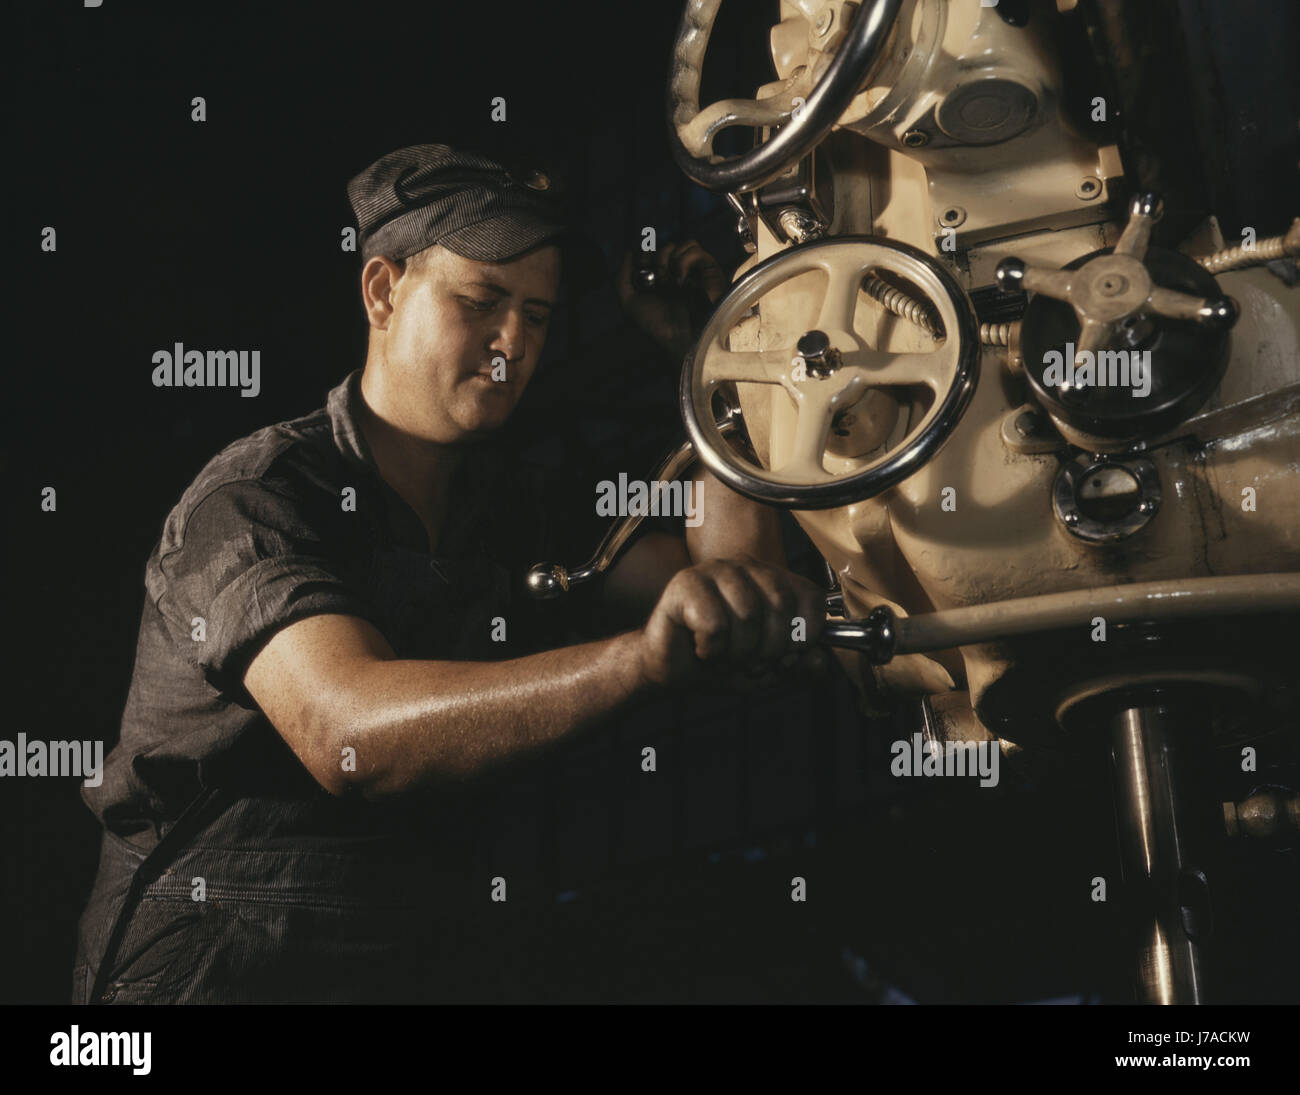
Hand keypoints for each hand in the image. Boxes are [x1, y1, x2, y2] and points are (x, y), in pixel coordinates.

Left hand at [617, 240, 728, 359]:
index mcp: (660, 280)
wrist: (681, 338)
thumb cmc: (657, 325)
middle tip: (657, 280)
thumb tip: (628, 252)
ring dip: (669, 259)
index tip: (641, 265)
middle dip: (657, 259)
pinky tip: (681, 280)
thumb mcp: (630, 304)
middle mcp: (678, 274)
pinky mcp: (709, 270)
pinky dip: (684, 260)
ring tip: (669, 281)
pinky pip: (695, 249)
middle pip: (667, 246)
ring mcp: (694, 271)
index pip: (653, 253)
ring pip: (681, 245)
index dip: (645, 254)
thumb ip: (622, 279)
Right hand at [635, 555, 827, 687]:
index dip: (805, 636)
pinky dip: (711, 651)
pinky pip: (714, 625)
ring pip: (747, 616)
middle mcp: (747, 566)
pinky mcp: (686, 583)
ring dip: (737, 654)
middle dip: (769, 650)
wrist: (671, 669)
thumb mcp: (770, 671)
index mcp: (773, 579)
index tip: (787, 656)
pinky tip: (702, 649)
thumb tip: (821, 661)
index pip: (811, 598)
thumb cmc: (721, 661)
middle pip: (781, 606)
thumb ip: (800, 667)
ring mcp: (715, 570)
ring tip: (725, 656)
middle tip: (750, 663)